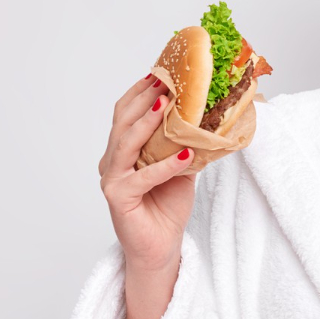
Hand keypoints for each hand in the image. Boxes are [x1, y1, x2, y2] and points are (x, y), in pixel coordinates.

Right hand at [99, 74, 194, 276]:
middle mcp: (112, 161)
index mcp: (122, 151)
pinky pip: (143, 177)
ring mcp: (112, 179)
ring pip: (126, 143)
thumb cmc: (167, 206)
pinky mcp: (119, 199)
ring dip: (147, 122)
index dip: (141, 91)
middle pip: (123, 122)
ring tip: (167, 105)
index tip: (162, 71)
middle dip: (144, 98)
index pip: (126, 113)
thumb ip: (184, 142)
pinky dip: (165, 165)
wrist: (161, 247)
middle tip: (166, 80)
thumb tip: (207, 114)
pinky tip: (185, 154)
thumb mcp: (182, 167)